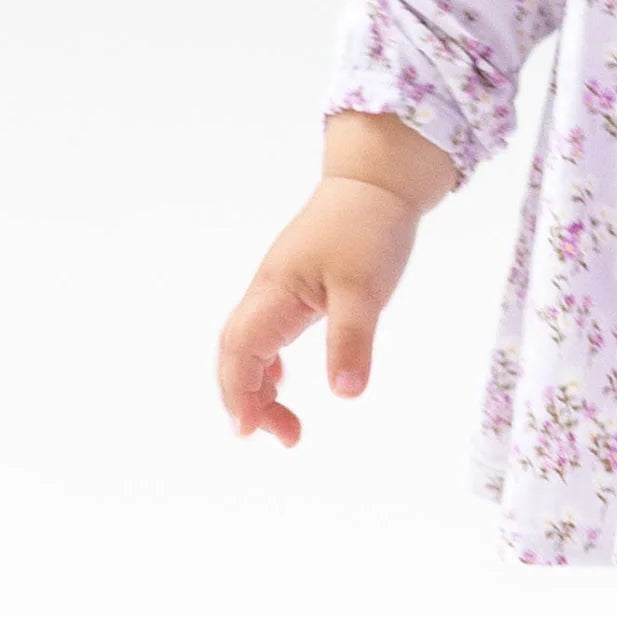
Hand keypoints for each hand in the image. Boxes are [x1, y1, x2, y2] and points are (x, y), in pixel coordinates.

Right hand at [216, 175, 433, 449]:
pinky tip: (289, 383)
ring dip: (262, 387)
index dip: (238, 394)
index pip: (240, 353)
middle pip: (238, 354)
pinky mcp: (299, 287)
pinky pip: (272, 335)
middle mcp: (269, 292)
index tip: (250, 432)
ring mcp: (282, 289)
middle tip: (284, 437)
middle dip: (248, 399)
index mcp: (275, 293)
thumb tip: (344, 393)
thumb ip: (352, 341)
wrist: (378, 179)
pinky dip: (274, 366)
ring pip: (254, 347)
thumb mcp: (365, 289)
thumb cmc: (369, 227)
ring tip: (289, 425)